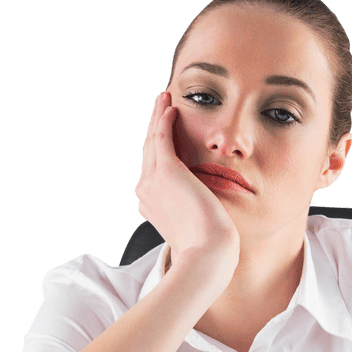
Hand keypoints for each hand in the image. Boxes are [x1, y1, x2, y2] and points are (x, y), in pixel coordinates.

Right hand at [134, 91, 238, 288]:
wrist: (207, 253)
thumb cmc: (207, 246)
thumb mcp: (193, 227)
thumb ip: (189, 214)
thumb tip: (201, 212)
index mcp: (149, 204)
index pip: (151, 170)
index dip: (156, 148)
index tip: (163, 133)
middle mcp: (145, 191)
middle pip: (147, 151)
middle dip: (154, 125)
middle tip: (161, 106)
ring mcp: (152, 181)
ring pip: (151, 139)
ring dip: (158, 115)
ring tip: (165, 98)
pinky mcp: (167, 172)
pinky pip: (161, 137)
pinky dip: (165, 119)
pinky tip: (172, 107)